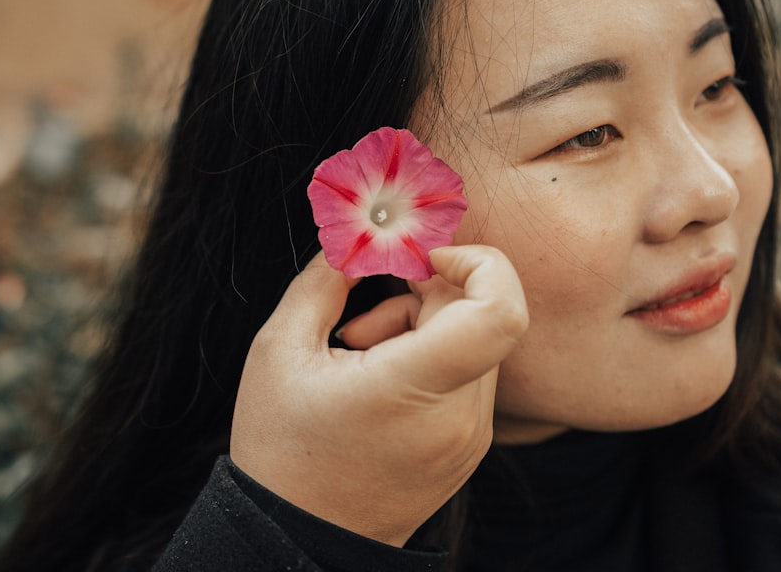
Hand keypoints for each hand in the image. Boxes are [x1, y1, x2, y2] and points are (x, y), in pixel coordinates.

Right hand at [229, 244, 527, 546]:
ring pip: (475, 343)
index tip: (425, 259)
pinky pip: (469, 377)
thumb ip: (324, 279)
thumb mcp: (280, 351)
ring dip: (424, 327)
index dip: (477, 264)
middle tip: (363, 313)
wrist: (297, 543)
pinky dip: (431, 360)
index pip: (500, 309)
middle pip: (480, 316)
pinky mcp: (468, 448)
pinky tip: (377, 379)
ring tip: (359, 352)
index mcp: (416, 388)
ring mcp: (471, 438)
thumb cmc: (282, 451)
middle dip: (426, 295)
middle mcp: (461, 417)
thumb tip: (359, 240)